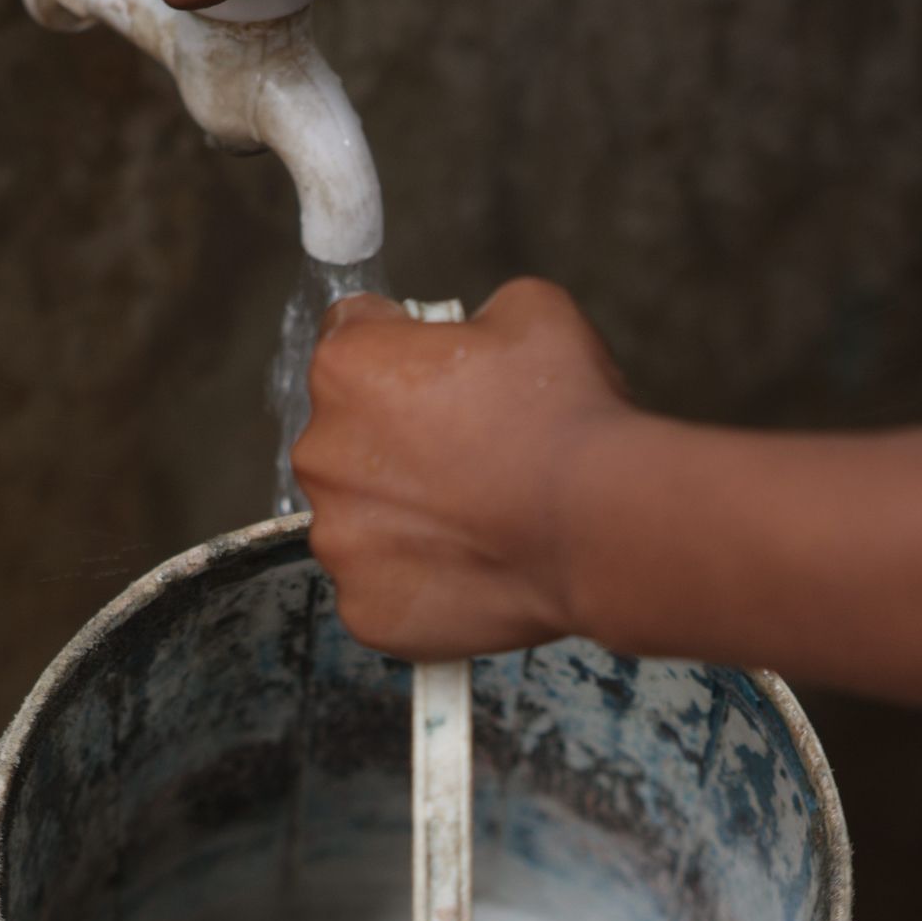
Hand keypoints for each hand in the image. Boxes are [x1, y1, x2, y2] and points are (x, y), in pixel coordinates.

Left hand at [297, 280, 632, 659]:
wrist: (601, 528)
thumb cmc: (565, 415)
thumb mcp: (531, 312)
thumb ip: (475, 317)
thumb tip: (475, 337)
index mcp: (345, 366)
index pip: (349, 337)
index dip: (400, 346)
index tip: (434, 369)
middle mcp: (320, 452)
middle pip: (349, 436)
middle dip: (398, 438)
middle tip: (470, 451)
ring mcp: (340, 540)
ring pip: (362, 518)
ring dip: (405, 514)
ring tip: (478, 515)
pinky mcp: (366, 608)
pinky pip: (384, 587)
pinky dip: (421, 580)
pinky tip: (474, 564)